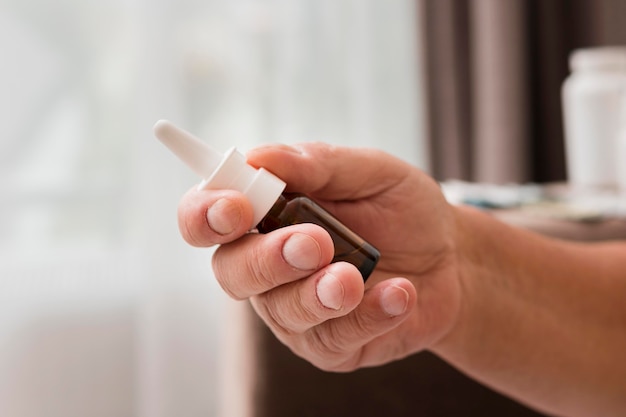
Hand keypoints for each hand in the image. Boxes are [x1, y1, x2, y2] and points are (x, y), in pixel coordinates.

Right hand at [177, 143, 461, 370]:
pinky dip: (369, 314)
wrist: (451, 258)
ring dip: (317, 293)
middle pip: (233, 272)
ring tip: (356, 276)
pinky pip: (335, 338)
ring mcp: (295, 310)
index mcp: (266, 216)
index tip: (236, 207)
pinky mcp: (330, 345)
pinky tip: (399, 293)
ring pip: (282, 312)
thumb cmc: (401, 210)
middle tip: (314, 243)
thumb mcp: (371, 172)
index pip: (206, 217)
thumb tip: (259, 156)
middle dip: (268, 259)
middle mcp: (268, 266)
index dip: (205, 215)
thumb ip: (317, 164)